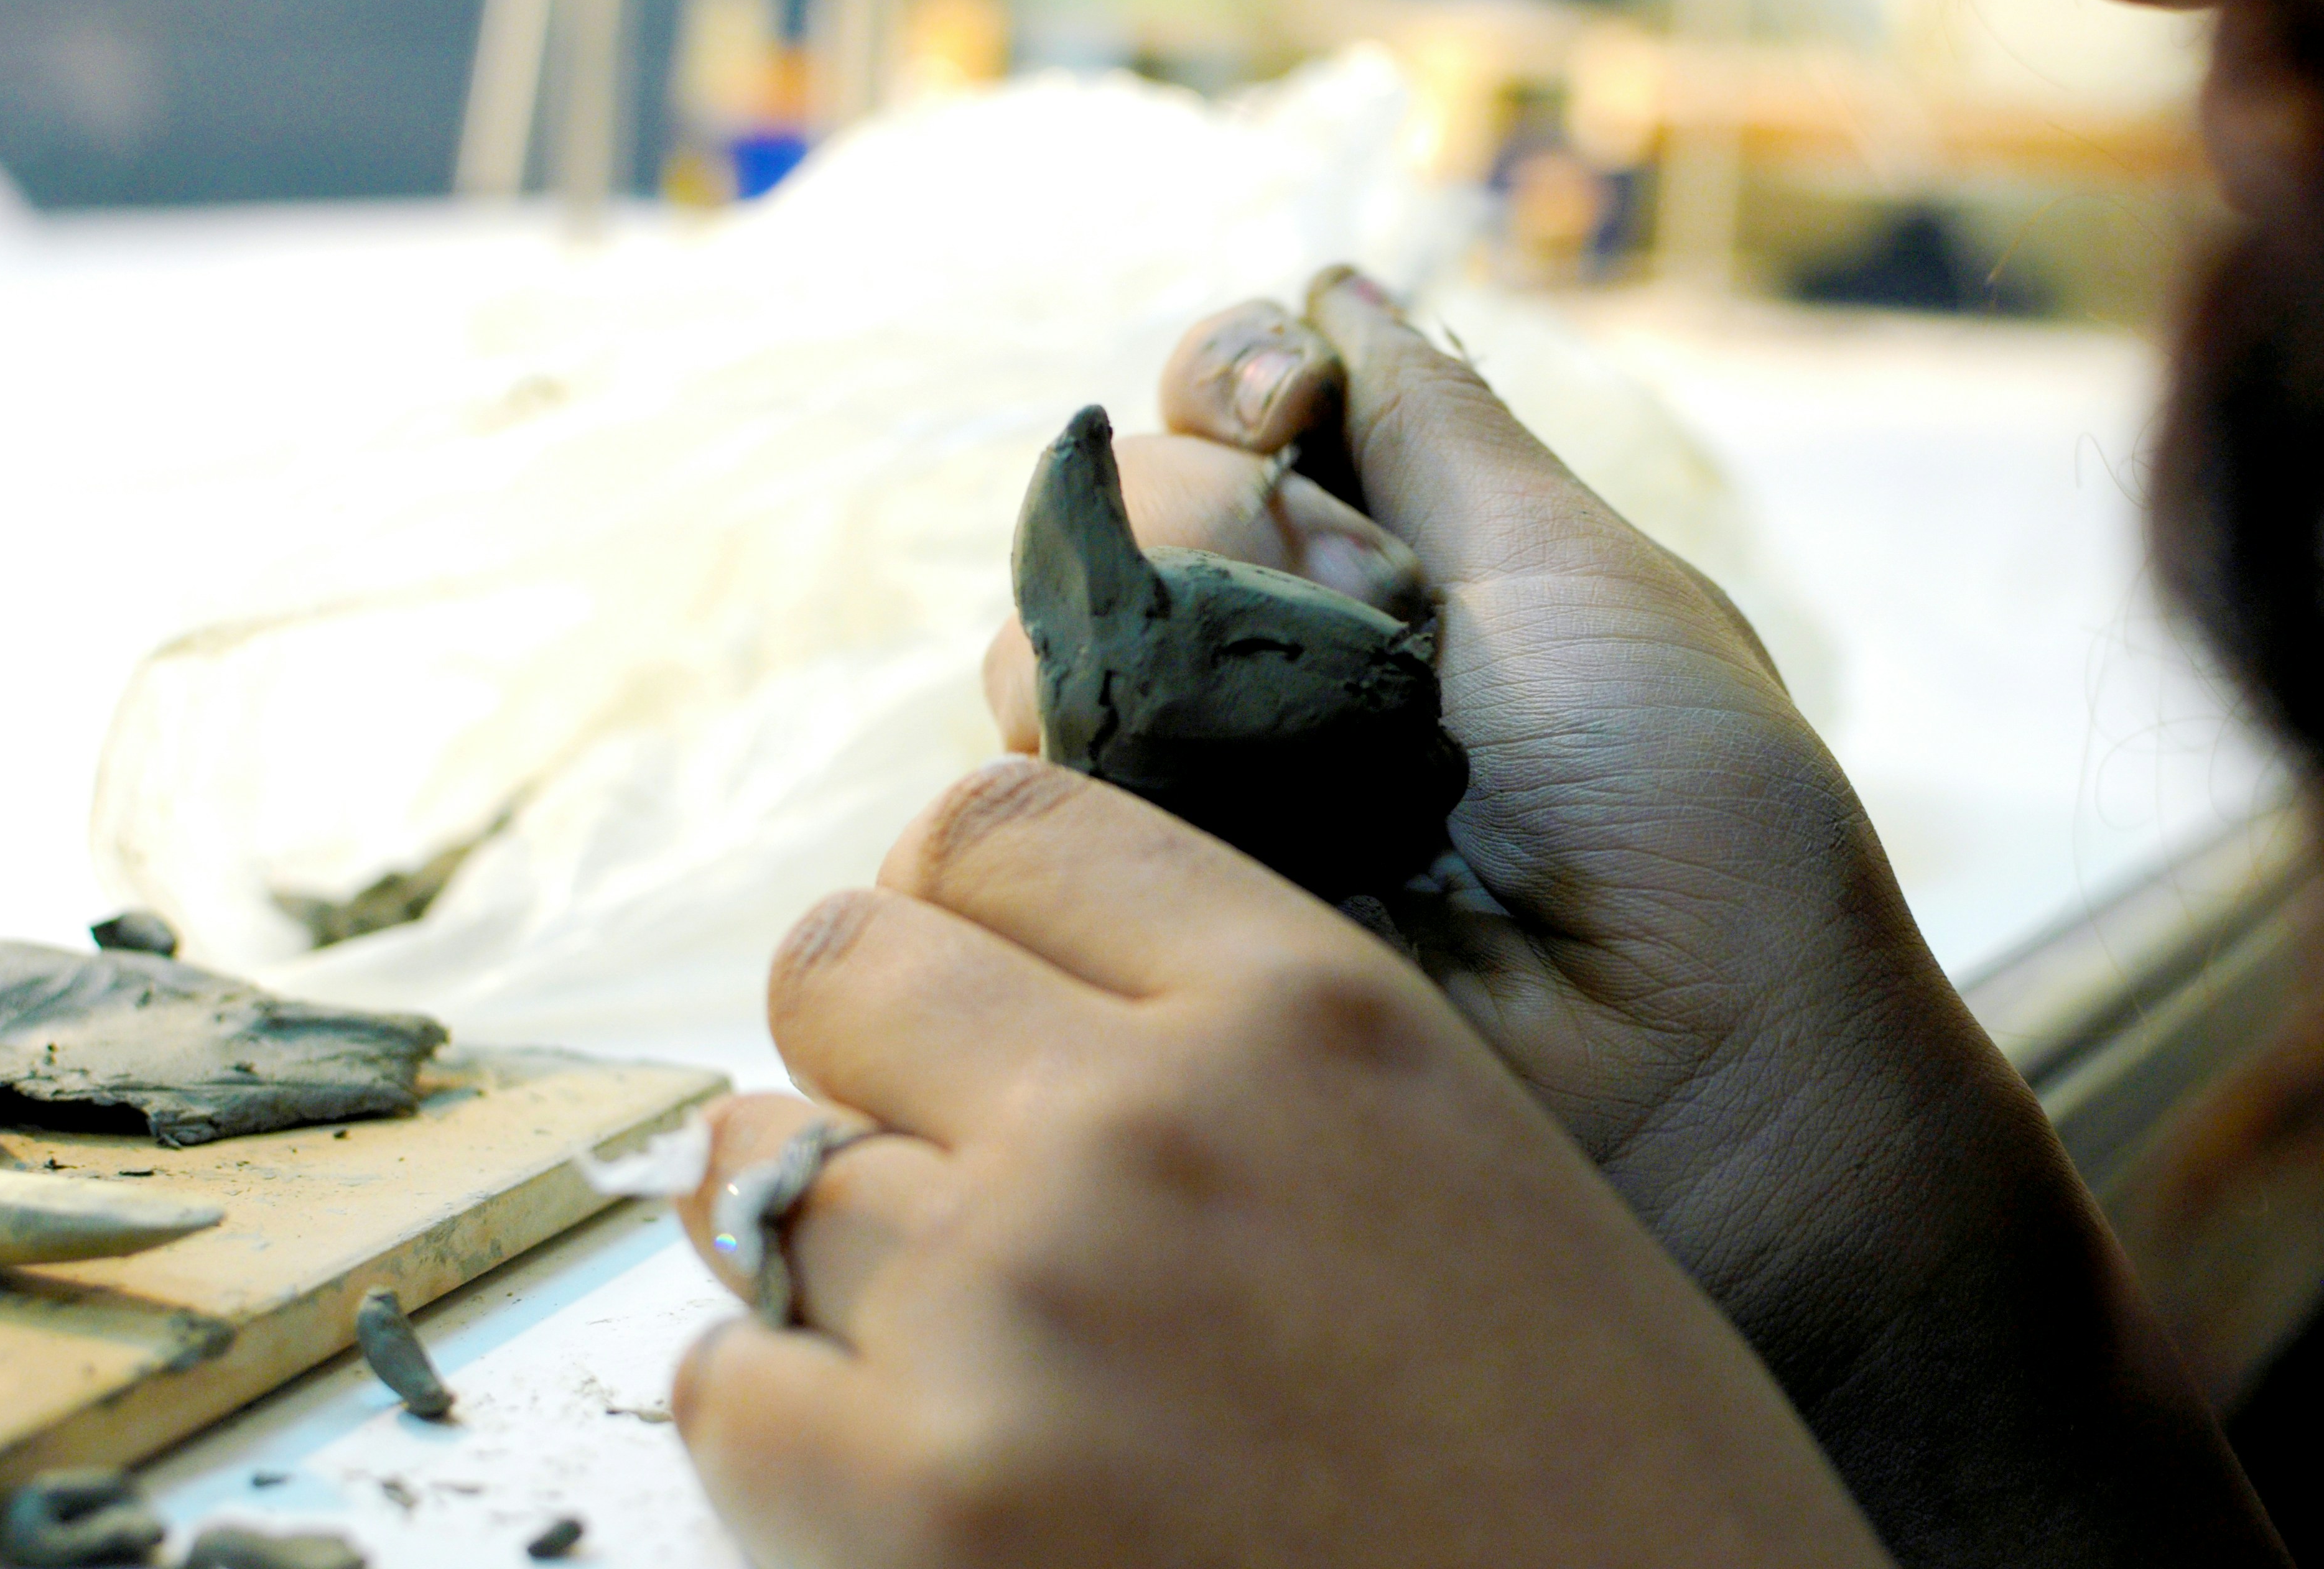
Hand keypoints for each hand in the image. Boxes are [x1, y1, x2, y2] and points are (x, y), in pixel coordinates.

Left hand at [672, 762, 1894, 1568]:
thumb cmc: (1593, 1471)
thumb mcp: (1467, 1160)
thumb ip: (1260, 1047)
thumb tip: (1023, 1004)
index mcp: (1313, 1008)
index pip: (1002, 822)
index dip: (957, 900)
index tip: (971, 978)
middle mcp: (1144, 1121)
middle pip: (841, 964)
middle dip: (866, 1045)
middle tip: (937, 1151)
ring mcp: (1018, 1310)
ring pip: (769, 1174)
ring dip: (831, 1239)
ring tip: (948, 1334)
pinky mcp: (922, 1509)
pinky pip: (730, 1383)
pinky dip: (786, 1416)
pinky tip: (905, 1462)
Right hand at [982, 270, 2285, 1565]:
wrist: (1698, 1066)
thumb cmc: (1684, 801)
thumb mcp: (1577, 570)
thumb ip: (1436, 425)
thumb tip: (1338, 282)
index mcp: (1399, 558)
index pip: (1233, 404)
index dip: (1233, 375)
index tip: (1293, 408)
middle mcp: (1282, 656)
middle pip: (1124, 497)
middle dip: (1214, 513)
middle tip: (1369, 617)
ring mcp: (1207, 786)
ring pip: (1051, 628)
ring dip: (1148, 630)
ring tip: (1307, 730)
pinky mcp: (1148, 909)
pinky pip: (1021, 793)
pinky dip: (1077, 758)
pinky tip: (1191, 800)